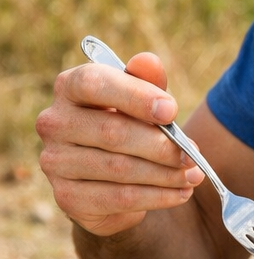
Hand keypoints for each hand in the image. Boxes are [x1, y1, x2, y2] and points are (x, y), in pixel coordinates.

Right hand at [36, 53, 204, 237]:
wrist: (109, 178)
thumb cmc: (128, 125)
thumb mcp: (141, 100)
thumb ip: (147, 82)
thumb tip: (149, 61)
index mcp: (69, 87)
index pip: (94, 83)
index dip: (135, 96)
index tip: (171, 110)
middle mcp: (54, 122)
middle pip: (112, 132)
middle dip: (161, 145)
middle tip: (193, 154)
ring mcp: (55, 162)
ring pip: (119, 169)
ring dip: (165, 174)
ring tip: (194, 175)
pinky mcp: (68, 197)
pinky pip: (119, 198)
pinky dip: (157, 196)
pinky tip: (181, 193)